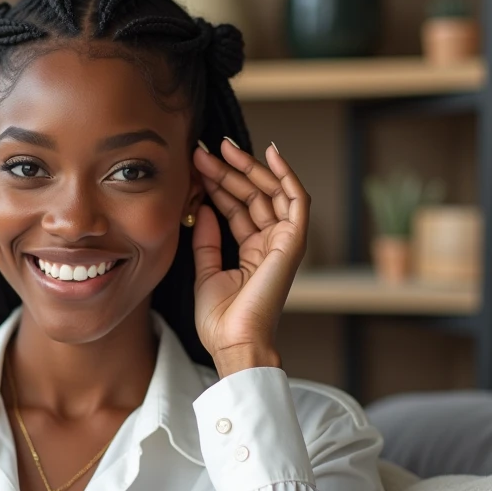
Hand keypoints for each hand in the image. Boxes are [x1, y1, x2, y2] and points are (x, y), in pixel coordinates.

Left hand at [191, 138, 309, 377]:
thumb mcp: (205, 271)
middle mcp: (271, 244)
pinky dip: (286, 175)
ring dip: (248, 167)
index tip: (195, 165)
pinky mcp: (294, 242)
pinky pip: (296, 200)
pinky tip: (271, 153)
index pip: (237, 208)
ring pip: (270, 192)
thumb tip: (204, 207)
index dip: (217, 185)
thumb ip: (207, 240)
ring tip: (221, 148)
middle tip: (203, 150)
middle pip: (252, 196)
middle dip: (228, 171)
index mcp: (252, 253)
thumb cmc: (221, 319)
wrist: (235, 342)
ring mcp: (284, 242)